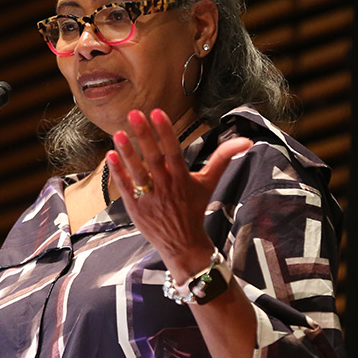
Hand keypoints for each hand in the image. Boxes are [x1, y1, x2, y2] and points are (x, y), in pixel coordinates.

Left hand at [107, 109, 252, 280]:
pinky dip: (117, 172)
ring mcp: (149, 199)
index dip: (165, 132)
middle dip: (144, 136)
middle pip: (154, 159)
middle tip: (134, 113)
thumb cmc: (195, 209)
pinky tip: (109, 155)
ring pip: (137, 172)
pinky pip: (125, 188)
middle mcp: (166, 188)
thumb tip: (248, 141)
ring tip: (118, 132)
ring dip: (127, 153)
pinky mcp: (135, 209)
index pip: (174, 151)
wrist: (183, 245)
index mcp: (183, 179)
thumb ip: (223, 158)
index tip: (157, 112)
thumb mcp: (210, 183)